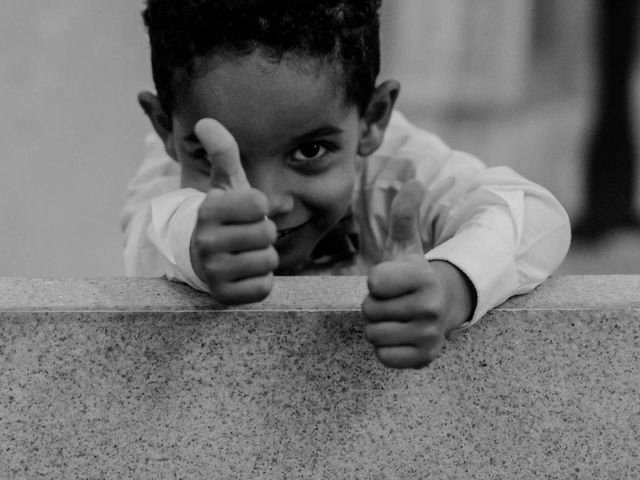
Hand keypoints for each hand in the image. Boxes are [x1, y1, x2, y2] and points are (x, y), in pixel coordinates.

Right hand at [190, 118, 278, 304]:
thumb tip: (205, 121)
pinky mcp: (223, 296)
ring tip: (244, 253)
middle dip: (264, 234)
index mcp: (209, 210)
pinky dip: (260, 281)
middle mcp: (206, 241)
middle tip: (246, 236)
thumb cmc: (222, 216)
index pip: (260, 204)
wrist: (198, 257)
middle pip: (268, 234)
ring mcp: (213, 271)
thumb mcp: (223, 184)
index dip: (259, 207)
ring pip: (268, 261)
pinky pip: (264, 287)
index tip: (245, 211)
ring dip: (263, 258)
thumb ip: (223, 152)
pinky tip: (243, 273)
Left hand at [362, 180, 473, 367]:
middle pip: (369, 310)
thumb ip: (403, 215)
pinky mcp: (425, 358)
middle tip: (394, 302)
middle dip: (375, 306)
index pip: (373, 282)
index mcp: (423, 276)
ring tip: (397, 318)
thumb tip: (413, 181)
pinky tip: (401, 337)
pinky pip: (383, 357)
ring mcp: (430, 335)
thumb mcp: (405, 245)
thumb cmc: (413, 276)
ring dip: (379, 327)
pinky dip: (386, 349)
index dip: (375, 281)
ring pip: (373, 334)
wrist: (441, 310)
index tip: (390, 280)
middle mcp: (430, 306)